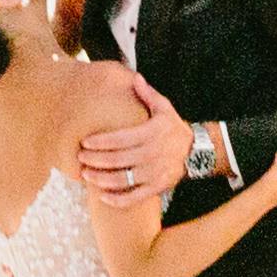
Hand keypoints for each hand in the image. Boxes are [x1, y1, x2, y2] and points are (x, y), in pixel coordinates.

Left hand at [75, 78, 190, 204]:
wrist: (196, 152)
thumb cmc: (173, 128)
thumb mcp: (165, 108)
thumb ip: (148, 94)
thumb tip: (135, 77)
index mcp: (152, 132)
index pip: (121, 138)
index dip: (101, 142)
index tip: (84, 142)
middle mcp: (153, 153)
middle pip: (118, 159)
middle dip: (95, 160)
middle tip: (80, 158)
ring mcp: (156, 172)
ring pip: (124, 179)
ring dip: (101, 179)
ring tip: (86, 175)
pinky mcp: (158, 187)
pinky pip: (135, 197)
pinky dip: (118, 199)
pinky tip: (102, 197)